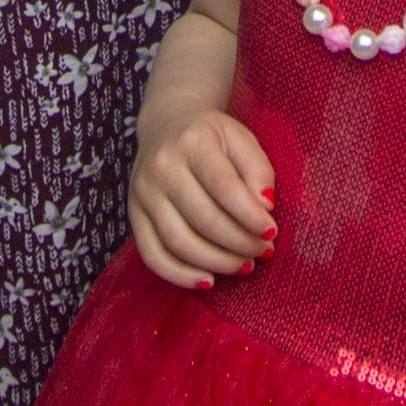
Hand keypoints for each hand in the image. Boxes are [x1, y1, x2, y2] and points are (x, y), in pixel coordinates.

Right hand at [129, 106, 279, 287]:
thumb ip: (258, 169)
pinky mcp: (134, 214)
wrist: (167, 124)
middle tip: (263, 251)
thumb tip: (265, 206)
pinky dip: (180, 275)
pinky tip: (208, 280)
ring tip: (244, 265)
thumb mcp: (241, 139)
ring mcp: (143, 192)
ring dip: (216, 262)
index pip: (224, 188)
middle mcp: (162, 166)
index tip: (271, 232)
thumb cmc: (212, 138)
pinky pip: (152, 255)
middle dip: (239, 243)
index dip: (250, 217)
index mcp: (193, 141)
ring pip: (179, 241)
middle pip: (203, 219)